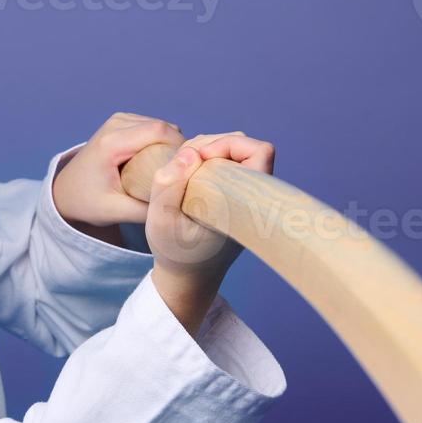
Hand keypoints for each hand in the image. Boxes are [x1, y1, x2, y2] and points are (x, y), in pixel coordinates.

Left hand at [52, 112, 188, 229]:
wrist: (65, 192)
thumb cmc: (87, 202)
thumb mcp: (116, 212)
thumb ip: (147, 210)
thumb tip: (180, 204)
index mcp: (112, 143)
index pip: (159, 132)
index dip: (180, 147)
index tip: (189, 170)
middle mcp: (115, 124)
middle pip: (163, 126)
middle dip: (179, 147)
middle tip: (183, 174)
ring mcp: (118, 120)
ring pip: (161, 125)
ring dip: (171, 145)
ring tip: (171, 171)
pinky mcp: (122, 122)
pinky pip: (153, 127)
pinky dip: (161, 142)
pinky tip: (160, 163)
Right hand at [145, 132, 276, 326]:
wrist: (188, 277)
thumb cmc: (175, 251)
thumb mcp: (160, 221)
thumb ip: (168, 184)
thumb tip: (190, 152)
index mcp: (246, 205)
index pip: (260, 153)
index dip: (228, 144)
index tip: (199, 159)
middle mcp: (253, 198)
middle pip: (245, 146)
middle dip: (211, 145)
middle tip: (184, 163)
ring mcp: (245, 197)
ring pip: (236, 153)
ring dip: (208, 152)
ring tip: (183, 171)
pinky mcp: (236, 196)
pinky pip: (229, 164)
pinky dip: (208, 162)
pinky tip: (189, 178)